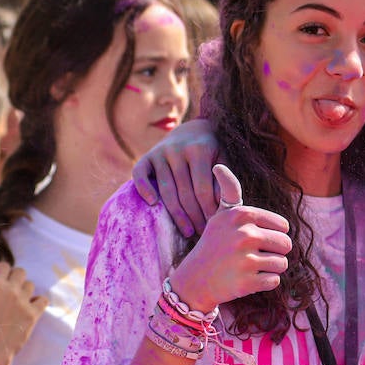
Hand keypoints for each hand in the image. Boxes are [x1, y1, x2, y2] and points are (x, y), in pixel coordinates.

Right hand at [0, 262, 47, 364]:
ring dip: (24, 290)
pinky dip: (37, 302)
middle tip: (7, 290)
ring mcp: (24, 302)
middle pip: (20, 272)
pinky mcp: (33, 315)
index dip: (1, 272)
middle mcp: (11, 290)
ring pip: (31, 285)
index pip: (4, 265)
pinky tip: (29, 307)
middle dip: (14, 278)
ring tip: (16, 301)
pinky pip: (43, 300)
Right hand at [131, 118, 220, 236]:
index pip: (203, 189)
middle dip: (194, 217)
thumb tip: (222, 206)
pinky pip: (140, 174)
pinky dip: (144, 189)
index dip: (208, 210)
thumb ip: (224, 181)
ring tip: (187, 232)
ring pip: (166, 190)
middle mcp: (178, 149)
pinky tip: (153, 205)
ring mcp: (160, 152)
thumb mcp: (224, 161)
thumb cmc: (213, 153)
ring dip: (176, 214)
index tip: (214, 225)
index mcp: (200, 149)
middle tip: (201, 234)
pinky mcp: (147, 156)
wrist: (193, 130)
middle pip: (184, 192)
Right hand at [167, 166, 291, 312]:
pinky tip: (246, 279)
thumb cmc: (214, 243)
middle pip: (286, 244)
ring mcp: (246, 260)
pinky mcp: (247, 283)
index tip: (253, 239)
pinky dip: (264, 282)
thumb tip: (218, 166)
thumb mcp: (220, 215)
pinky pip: (274, 281)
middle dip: (274, 252)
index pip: (283, 226)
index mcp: (243, 215)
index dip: (272, 235)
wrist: (194, 279)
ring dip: (270, 268)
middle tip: (252, 256)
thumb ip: (229, 191)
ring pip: (283, 264)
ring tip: (249, 267)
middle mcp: (245, 234)